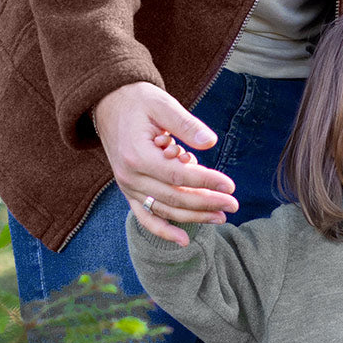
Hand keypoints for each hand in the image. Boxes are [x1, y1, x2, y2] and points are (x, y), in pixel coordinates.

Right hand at [95, 82, 234, 246]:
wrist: (109, 104)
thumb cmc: (139, 101)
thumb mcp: (162, 104)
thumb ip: (186, 124)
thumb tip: (211, 142)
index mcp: (137, 155)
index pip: (179, 176)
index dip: (206, 181)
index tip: (230, 185)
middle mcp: (130, 176)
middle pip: (175, 197)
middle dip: (206, 202)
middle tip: (233, 203)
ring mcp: (128, 187)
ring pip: (165, 209)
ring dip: (194, 216)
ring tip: (220, 216)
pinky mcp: (129, 191)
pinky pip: (145, 216)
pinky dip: (163, 231)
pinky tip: (184, 240)